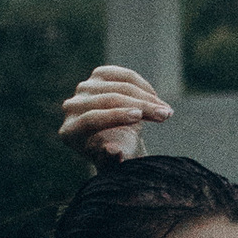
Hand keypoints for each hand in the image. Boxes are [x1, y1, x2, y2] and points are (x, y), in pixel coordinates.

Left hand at [57, 64, 173, 162]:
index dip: (114, 116)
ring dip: (148, 98)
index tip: (139, 117)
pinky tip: (156, 99)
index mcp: (70, 132)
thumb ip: (111, 159)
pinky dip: (143, 86)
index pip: (90, 118)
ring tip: (167, 112)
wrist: (118, 140)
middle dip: (140, 106)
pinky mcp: (99, 75)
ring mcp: (84, 88)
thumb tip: (113, 151)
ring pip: (119, 86)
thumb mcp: (116, 162)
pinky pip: (125, 75)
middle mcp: (72, 107)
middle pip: (107, 100)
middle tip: (165, 116)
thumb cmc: (117, 154)